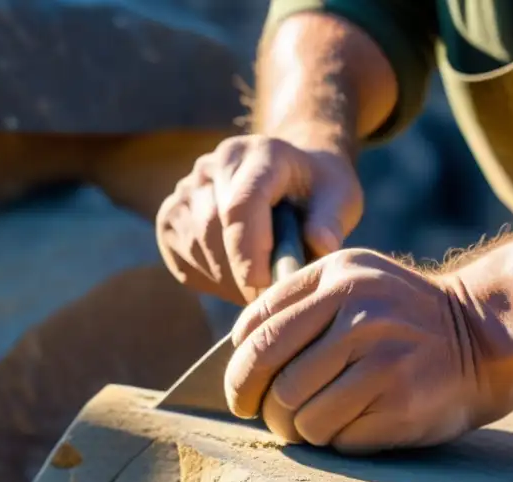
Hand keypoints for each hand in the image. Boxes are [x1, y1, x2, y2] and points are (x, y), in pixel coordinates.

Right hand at [156, 134, 362, 304]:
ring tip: (260, 284)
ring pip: (193, 244)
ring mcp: (188, 188)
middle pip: (212, 228)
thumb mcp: (340, 197)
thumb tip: (321, 244)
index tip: (263, 287)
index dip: (248, 251)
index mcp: (259, 154)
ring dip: (225, 278)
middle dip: (240, 273)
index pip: (241, 204)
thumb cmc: (318, 192)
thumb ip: (331, 219)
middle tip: (270, 297)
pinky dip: (208, 277)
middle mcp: (215, 165)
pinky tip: (236, 277)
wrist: (290, 179)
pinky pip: (180, 255)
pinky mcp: (172, 214)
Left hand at [224, 249, 488, 452]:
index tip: (242, 390)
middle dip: (255, 405)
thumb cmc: (403, 319)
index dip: (238, 369)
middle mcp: (359, 310)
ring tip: (313, 424)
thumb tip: (239, 352)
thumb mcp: (355, 282)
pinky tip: (354, 426)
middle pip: (270, 375)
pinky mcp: (400, 402)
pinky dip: (334, 440)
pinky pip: (336, 437)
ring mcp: (382, 357)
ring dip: (297, 429)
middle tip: (262, 417)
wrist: (484, 339)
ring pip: (298, 414)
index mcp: (338, 276)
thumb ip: (300, 303)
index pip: (258, 329)